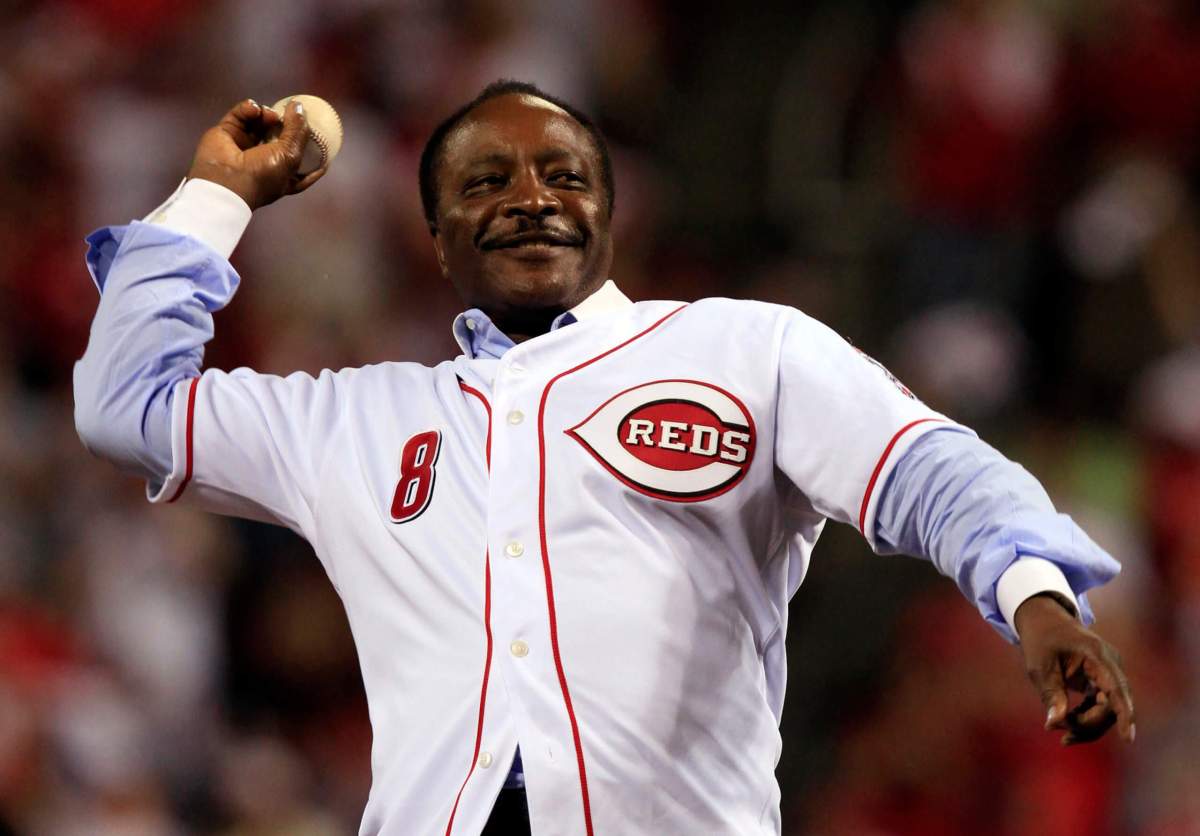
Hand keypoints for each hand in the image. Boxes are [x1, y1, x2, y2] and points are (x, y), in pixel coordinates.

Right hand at [186, 99, 325, 209]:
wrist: (225, 181)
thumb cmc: (262, 176)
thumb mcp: (290, 156)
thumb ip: (298, 131)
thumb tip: (298, 107)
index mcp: (282, 176)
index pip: (302, 166)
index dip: (314, 155)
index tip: (327, 143)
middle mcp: (263, 161)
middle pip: (280, 137)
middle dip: (287, 125)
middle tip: (292, 112)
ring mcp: (244, 146)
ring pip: (261, 122)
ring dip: (267, 114)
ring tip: (269, 115)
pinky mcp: (227, 133)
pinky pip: (241, 115)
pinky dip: (249, 108)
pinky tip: (253, 109)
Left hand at [1015, 593, 1134, 745]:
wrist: (1044, 620)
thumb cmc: (1040, 639)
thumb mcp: (1039, 666)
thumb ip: (1050, 693)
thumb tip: (1054, 722)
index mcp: (1097, 654)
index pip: (1117, 688)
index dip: (1124, 714)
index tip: (1128, 738)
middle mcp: (1110, 664)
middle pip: (1112, 705)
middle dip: (1088, 724)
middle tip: (1057, 730)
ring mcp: (1108, 673)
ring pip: (1108, 710)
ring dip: (1087, 725)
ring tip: (1062, 735)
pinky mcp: (1102, 681)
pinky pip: (1100, 706)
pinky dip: (1085, 718)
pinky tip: (1065, 724)